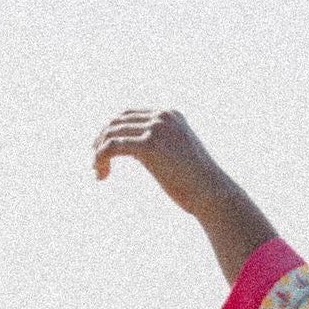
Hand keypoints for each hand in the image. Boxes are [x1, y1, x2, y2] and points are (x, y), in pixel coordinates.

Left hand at [94, 107, 235, 213]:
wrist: (212, 194)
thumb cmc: (197, 182)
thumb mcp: (179, 155)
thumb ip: (159, 145)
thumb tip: (134, 149)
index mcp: (170, 115)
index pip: (129, 115)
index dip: (112, 132)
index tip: (104, 152)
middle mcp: (162, 117)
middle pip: (116, 121)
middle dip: (102, 141)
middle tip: (96, 163)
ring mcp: (155, 129)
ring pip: (110, 134)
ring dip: (99, 153)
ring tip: (99, 172)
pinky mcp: (148, 145)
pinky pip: (111, 147)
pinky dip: (100, 159)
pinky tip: (101, 174)